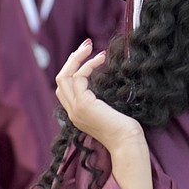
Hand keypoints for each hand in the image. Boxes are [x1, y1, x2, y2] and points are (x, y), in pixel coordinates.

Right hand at [56, 39, 146, 154]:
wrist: (127, 143)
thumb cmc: (125, 130)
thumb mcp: (109, 112)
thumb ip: (101, 101)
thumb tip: (106, 83)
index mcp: (77, 114)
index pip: (65, 88)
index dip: (74, 69)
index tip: (89, 56)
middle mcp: (72, 112)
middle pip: (61, 80)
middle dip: (72, 60)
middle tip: (85, 44)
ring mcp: (75, 109)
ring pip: (64, 76)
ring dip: (76, 58)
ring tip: (89, 45)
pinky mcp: (83, 105)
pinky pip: (78, 78)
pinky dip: (88, 65)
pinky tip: (101, 59)